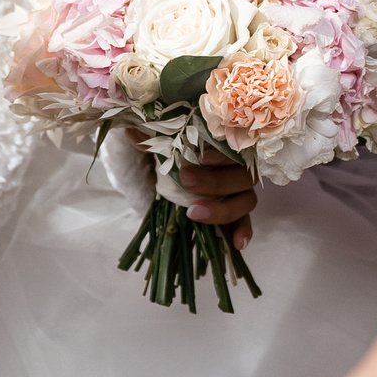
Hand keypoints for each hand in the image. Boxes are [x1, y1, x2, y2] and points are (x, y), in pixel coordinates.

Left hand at [126, 132, 258, 248]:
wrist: (175, 175)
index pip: (237, 149)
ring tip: (193, 213)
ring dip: (223, 209)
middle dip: (215, 182)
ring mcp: (240, 193)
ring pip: (246, 202)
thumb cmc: (177, 155)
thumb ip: (153, 140)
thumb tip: (131, 131)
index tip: (202, 157)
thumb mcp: (165, 147)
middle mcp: (239, 170)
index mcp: (228, 149)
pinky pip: (245, 223)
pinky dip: (243, 232)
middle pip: (243, 177)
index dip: (223, 155)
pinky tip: (236, 244)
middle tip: (186, 181)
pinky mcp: (237, 214)